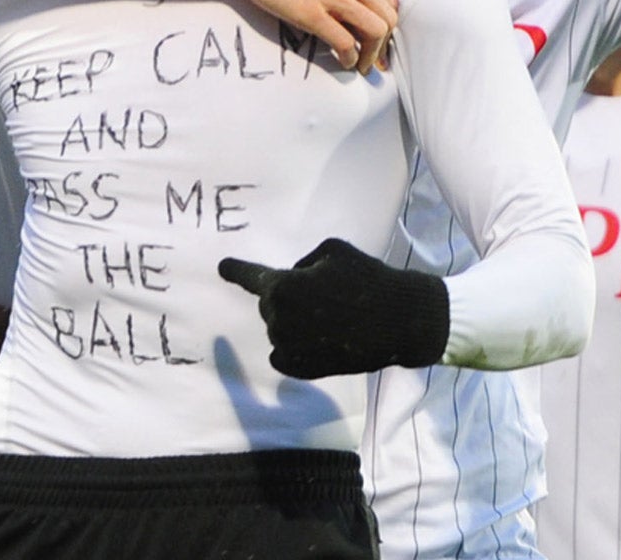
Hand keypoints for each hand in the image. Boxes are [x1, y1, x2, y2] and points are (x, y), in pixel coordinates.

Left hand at [219, 238, 448, 378]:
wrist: (398, 320)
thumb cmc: (367, 278)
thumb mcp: (333, 251)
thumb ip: (304, 263)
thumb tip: (295, 278)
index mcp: (283, 287)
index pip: (252, 278)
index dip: (236, 271)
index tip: (222, 267)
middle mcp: (279, 319)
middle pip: (271, 303)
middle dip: (289, 296)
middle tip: (323, 293)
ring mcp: (289, 347)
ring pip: (280, 327)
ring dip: (295, 320)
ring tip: (331, 316)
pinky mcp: (302, 370)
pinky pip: (283, 354)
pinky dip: (295, 345)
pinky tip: (320, 338)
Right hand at [228, 0, 396, 74]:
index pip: (389, 1)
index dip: (388, 25)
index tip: (381, 40)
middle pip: (388, 19)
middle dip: (384, 45)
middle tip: (374, 60)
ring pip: (375, 32)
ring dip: (371, 56)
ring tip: (361, 65)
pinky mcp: (313, 13)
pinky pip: (346, 43)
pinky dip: (350, 58)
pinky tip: (344, 61)